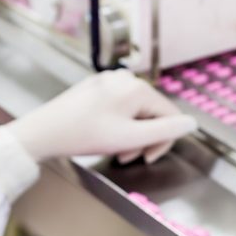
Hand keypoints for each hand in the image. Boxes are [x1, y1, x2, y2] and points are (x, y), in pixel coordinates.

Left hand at [6, 69, 197, 163]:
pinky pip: (119, 106)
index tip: (147, 158)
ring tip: (114, 149)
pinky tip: (103, 136)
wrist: (43, 132)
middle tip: (126, 157)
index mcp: (137, 87)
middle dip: (144, 138)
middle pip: (152, 112)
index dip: (163, 141)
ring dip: (131, 134)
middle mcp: (125, 77)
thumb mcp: (129, 138)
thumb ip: (165, 131)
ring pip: (135, 111)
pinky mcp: (96, 87)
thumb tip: (192, 124)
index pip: (170, 115)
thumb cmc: (84, 135)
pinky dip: (118, 124)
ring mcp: (109, 80)